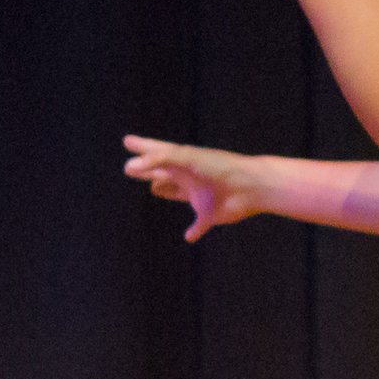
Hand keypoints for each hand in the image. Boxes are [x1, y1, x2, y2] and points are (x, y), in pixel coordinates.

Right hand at [122, 135, 263, 240]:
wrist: (251, 186)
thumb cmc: (219, 167)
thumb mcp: (185, 158)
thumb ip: (157, 160)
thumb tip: (129, 167)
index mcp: (182, 161)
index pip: (156, 151)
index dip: (141, 146)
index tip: (128, 141)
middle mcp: (188, 176)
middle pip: (160, 171)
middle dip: (146, 169)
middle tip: (130, 168)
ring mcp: (199, 194)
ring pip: (176, 192)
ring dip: (166, 190)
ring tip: (155, 188)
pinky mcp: (209, 213)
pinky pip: (199, 224)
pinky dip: (194, 231)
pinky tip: (189, 237)